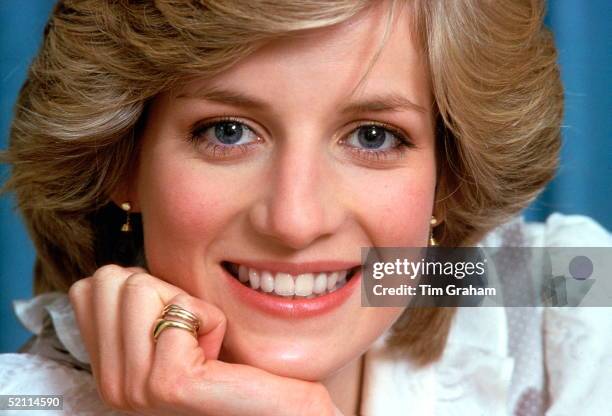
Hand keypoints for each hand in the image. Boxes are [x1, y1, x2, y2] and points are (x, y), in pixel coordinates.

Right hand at [69, 264, 342, 415]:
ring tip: (205, 346)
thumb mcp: (173, 331)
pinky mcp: (169, 383)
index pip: (87, 288)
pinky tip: (217, 354)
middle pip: (113, 279)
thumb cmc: (233, 366)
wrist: (278, 410)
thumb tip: (122, 270)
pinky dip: (209, 320)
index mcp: (107, 369)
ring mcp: (135, 388)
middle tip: (193, 336)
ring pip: (140, 287)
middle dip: (164, 292)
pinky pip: (182, 311)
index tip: (178, 324)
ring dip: (187, 306)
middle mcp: (112, 384)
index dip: (146, 287)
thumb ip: (141, 305)